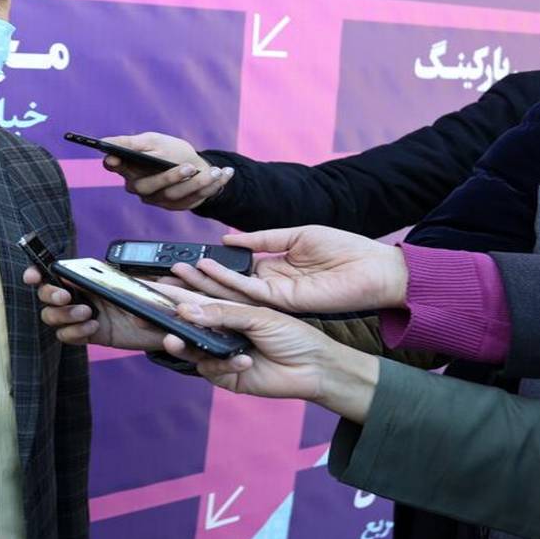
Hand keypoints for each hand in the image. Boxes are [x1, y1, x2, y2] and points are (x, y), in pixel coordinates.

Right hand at [23, 267, 221, 350]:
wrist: (169, 326)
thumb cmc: (160, 301)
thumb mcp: (149, 289)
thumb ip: (131, 288)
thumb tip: (111, 292)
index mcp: (92, 276)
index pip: (58, 270)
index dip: (39, 271)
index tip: (34, 276)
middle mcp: (83, 293)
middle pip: (47, 293)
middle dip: (51, 294)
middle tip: (67, 296)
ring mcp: (84, 315)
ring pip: (52, 316)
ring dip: (64, 315)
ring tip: (88, 314)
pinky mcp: (89, 335)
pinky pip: (67, 335)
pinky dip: (74, 332)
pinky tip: (92, 328)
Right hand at [101, 132, 233, 210]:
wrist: (195, 165)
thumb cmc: (171, 151)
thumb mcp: (153, 140)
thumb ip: (132, 143)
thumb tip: (106, 143)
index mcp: (130, 168)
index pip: (115, 166)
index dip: (113, 163)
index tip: (114, 158)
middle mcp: (141, 187)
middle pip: (148, 187)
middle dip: (170, 177)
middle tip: (189, 167)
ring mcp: (158, 199)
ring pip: (175, 195)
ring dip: (198, 182)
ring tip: (216, 171)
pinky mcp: (176, 206)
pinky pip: (194, 199)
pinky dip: (212, 187)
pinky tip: (225, 175)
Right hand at [163, 300, 379, 422]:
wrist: (316, 366)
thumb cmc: (294, 335)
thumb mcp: (259, 316)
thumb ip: (223, 312)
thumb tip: (186, 309)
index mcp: (231, 309)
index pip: (199, 297)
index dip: (178, 291)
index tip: (156, 285)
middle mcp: (223, 330)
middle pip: (188, 324)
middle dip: (167, 320)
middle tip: (147, 317)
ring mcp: (223, 354)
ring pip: (192, 349)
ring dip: (182, 344)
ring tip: (174, 339)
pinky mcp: (228, 376)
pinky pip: (212, 370)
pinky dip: (223, 364)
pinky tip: (243, 360)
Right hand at [168, 225, 407, 312]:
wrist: (376, 270)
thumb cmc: (345, 250)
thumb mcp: (298, 235)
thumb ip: (262, 239)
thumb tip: (230, 238)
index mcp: (272, 271)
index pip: (231, 272)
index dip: (207, 269)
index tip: (181, 264)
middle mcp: (268, 288)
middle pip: (223, 287)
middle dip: (193, 282)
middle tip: (163, 277)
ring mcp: (274, 298)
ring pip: (229, 294)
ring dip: (201, 285)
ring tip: (173, 277)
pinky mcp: (283, 303)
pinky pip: (247, 293)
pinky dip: (225, 284)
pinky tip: (205, 273)